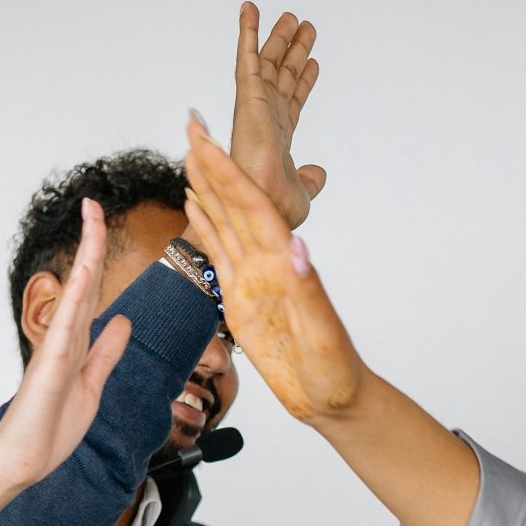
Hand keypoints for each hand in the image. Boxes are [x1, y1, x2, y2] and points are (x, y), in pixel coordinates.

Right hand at [0, 199, 133, 495]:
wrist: (20, 464)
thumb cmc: (49, 430)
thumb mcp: (92, 385)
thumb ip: (106, 353)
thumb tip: (121, 321)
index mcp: (75, 343)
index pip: (92, 291)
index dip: (98, 257)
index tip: (100, 222)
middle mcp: (64, 338)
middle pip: (82, 281)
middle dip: (90, 240)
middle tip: (93, 201)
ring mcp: (55, 351)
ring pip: (74, 293)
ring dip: (85, 254)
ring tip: (91, 218)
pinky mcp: (49, 369)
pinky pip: (66, 327)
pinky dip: (76, 299)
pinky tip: (83, 274)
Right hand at [182, 116, 367, 424]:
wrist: (335, 400)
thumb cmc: (336, 372)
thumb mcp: (323, 335)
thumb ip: (308, 291)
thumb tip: (297, 247)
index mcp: (286, 266)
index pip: (253, 208)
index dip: (230, 174)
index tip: (208, 142)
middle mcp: (270, 264)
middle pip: (237, 204)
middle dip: (215, 164)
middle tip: (192, 125)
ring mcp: (255, 280)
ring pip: (226, 221)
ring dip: (209, 186)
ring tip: (190, 152)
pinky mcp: (243, 300)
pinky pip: (221, 255)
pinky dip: (207, 226)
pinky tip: (195, 204)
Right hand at [228, 2, 325, 228]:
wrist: (262, 205)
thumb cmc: (274, 207)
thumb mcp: (304, 193)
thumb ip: (311, 180)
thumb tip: (320, 173)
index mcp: (278, 137)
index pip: (293, 101)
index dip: (303, 81)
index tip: (313, 63)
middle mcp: (267, 117)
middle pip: (283, 76)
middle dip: (293, 52)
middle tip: (304, 26)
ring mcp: (256, 105)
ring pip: (269, 62)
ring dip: (277, 37)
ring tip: (291, 15)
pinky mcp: (247, 96)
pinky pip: (247, 57)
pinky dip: (247, 31)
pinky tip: (250, 9)